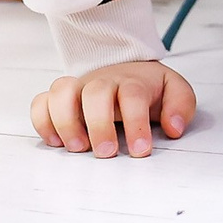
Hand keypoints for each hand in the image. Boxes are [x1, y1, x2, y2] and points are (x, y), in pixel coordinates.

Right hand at [31, 61, 194, 158]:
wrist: (127, 69)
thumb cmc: (149, 89)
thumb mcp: (175, 91)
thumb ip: (181, 106)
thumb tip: (173, 127)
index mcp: (132, 81)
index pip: (132, 95)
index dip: (136, 123)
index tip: (141, 150)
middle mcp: (103, 82)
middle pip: (95, 92)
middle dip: (99, 124)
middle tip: (106, 153)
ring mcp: (79, 88)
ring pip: (61, 91)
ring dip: (65, 120)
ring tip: (76, 148)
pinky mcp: (61, 99)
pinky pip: (41, 103)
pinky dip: (42, 121)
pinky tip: (55, 142)